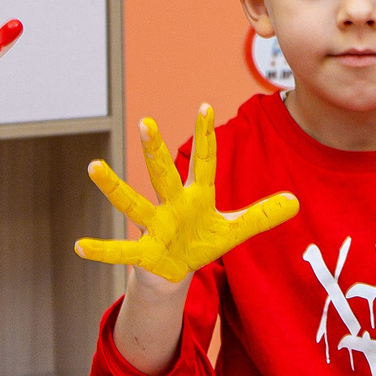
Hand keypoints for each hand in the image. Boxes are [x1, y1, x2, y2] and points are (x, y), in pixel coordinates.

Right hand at [78, 105, 298, 283]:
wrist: (174, 269)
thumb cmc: (200, 241)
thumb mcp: (233, 230)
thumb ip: (261, 215)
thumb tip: (296, 201)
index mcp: (196, 196)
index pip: (203, 162)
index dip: (205, 137)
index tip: (205, 107)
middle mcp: (171, 204)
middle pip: (162, 172)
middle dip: (155, 149)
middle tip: (146, 121)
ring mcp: (153, 225)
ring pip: (132, 202)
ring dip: (113, 186)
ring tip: (93, 166)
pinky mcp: (142, 252)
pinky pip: (120, 251)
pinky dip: (101, 249)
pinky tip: (79, 246)